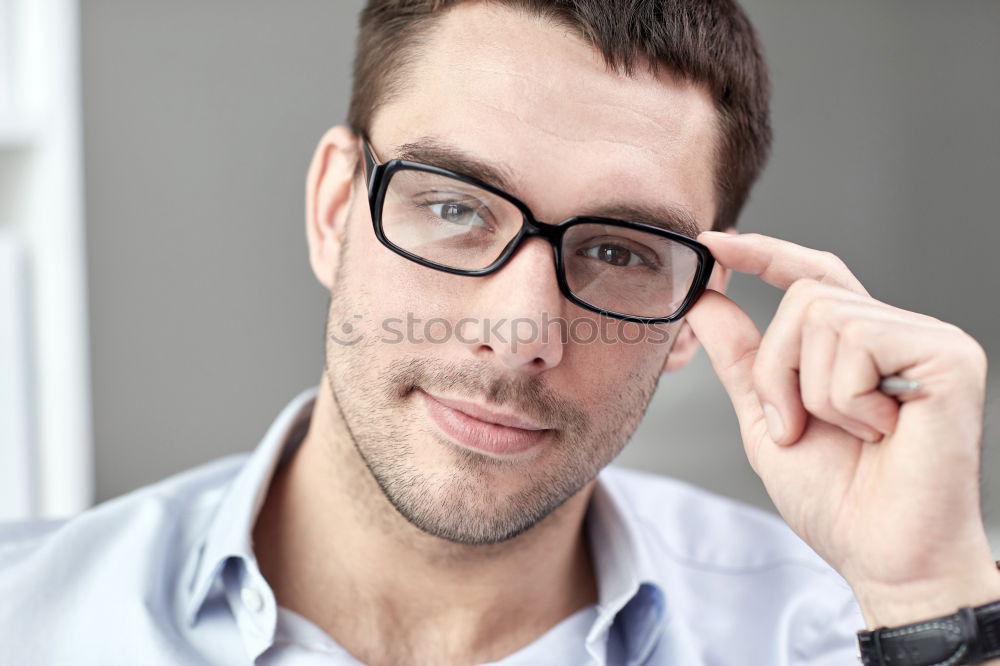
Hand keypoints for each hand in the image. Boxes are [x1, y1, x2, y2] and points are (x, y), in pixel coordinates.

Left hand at [685, 231, 999, 628]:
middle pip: (803, 299)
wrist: (884, 557)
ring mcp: (926, 339)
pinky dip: (846, 399)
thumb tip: (704, 302)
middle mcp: (895, 332)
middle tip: (798, 426)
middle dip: (776, 369)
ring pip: (821, 316)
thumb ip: (740, 359)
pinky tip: (881, 432)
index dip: (763, 254)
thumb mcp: (767, 419)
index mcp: (858, 346)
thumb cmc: (837, 500)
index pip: (812, 276)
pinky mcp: (949, 354)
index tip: (713, 243)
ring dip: (810, 391)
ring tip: (850, 435)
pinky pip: (857, 340)